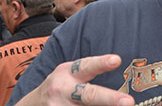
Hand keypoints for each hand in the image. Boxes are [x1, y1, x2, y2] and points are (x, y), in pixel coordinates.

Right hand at [16, 54, 134, 105]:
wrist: (33, 104)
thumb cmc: (61, 87)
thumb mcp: (71, 75)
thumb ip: (90, 76)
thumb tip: (120, 89)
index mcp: (69, 73)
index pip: (87, 66)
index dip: (102, 63)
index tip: (116, 60)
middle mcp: (63, 90)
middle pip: (89, 95)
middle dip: (110, 99)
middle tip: (128, 102)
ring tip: (120, 105)